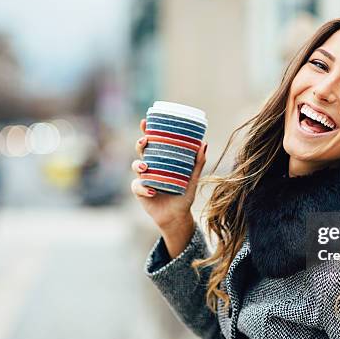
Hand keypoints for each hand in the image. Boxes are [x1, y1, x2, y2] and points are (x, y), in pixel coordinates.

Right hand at [130, 118, 207, 233]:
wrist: (177, 216)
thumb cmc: (184, 195)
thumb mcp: (192, 178)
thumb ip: (198, 163)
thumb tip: (204, 143)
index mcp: (161, 160)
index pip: (152, 143)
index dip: (146, 131)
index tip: (145, 121)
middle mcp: (150, 167)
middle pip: (141, 151)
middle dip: (140, 144)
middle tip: (145, 141)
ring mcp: (143, 179)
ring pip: (135, 166)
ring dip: (138, 164)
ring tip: (145, 167)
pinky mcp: (140, 192)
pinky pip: (137, 186)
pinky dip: (143, 188)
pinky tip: (152, 191)